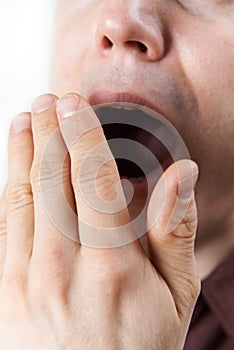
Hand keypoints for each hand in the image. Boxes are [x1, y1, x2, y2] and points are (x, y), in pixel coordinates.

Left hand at [0, 93, 199, 349]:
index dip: (82, 133)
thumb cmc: (138, 348)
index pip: (93, 177)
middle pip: (52, 178)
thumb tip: (183, 174)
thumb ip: (176, 231)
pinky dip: (10, 185)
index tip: (74, 103)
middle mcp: (63, 264)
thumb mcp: (175, 296)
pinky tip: (15, 166)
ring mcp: (26, 277)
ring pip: (22, 194)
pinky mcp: (5, 289)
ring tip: (26, 118)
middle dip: (50, 131)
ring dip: (24, 150)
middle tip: (49, 99)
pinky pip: (5, 223)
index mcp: (112, 263)